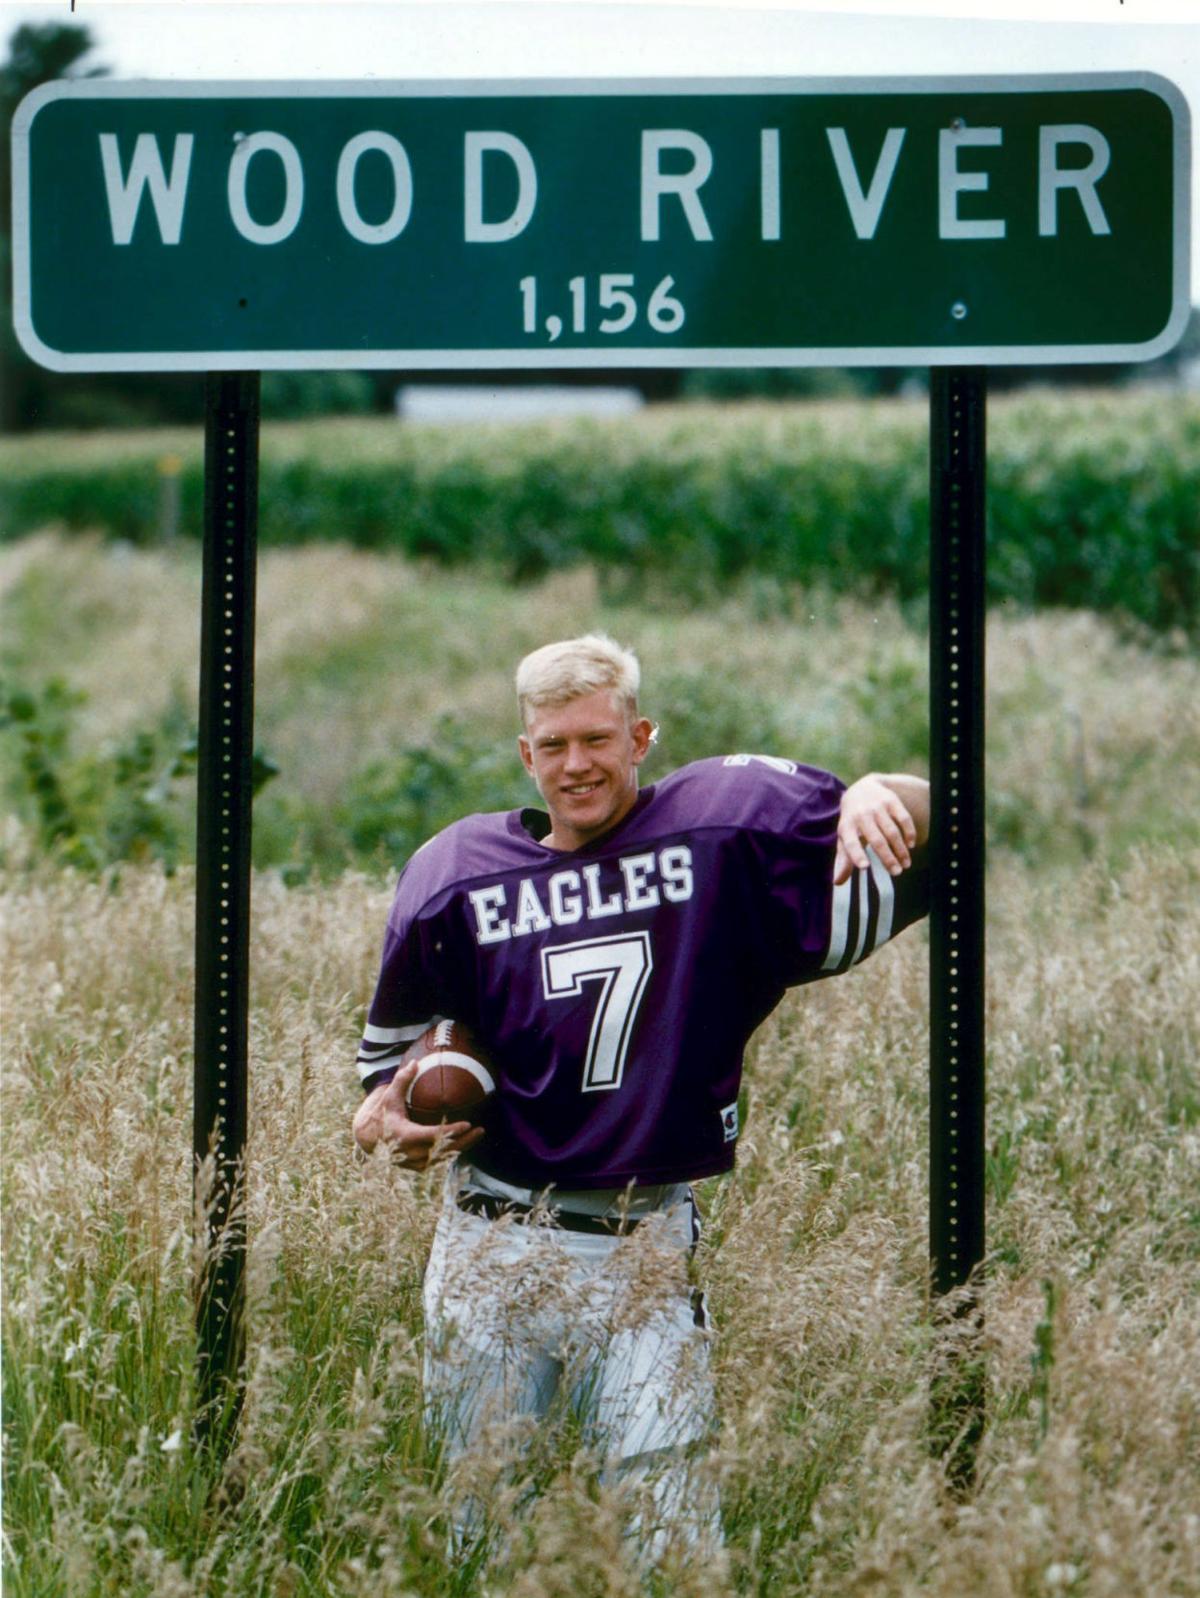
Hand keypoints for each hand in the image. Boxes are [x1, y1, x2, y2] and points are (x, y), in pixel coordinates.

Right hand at [353, 1057, 484, 1170]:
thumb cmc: (382, 1114)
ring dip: (461, 1148)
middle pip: (442, 1150)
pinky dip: (451, 1153)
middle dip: (464, 1141)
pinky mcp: (416, 1167)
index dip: (450, 1131)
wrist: (368, 1139)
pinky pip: (438, 1162)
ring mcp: (413, 1162)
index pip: (432, 1135)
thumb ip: (402, 1080)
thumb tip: (415, 1062)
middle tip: (480, 1130)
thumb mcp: (389, 1097)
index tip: (467, 1124)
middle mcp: (410, 1152)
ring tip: (477, 1135)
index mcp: (404, 1135)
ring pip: (442, 1159)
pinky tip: (465, 1143)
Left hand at [834, 774, 917, 885]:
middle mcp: (861, 815)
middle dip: (888, 858)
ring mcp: (877, 807)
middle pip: (876, 840)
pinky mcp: (891, 801)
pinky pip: (903, 818)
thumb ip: (843, 859)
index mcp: (847, 826)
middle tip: (897, 872)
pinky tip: (911, 845)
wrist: (862, 788)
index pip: (851, 843)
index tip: (865, 867)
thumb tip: (838, 882)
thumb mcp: (845, 836)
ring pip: (892, 832)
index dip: (857, 855)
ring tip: (906, 864)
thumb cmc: (852, 820)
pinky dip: (909, 833)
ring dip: (901, 850)